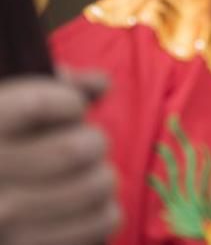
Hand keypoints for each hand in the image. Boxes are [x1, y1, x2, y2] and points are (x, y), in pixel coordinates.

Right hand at [0, 72, 119, 244]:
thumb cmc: (6, 147)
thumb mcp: (12, 107)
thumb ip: (57, 85)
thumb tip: (102, 83)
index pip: (40, 104)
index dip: (69, 103)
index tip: (69, 109)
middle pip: (77, 148)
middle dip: (93, 141)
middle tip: (84, 146)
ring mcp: (6, 222)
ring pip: (97, 186)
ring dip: (104, 177)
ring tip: (86, 178)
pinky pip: (102, 222)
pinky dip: (106, 211)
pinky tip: (85, 207)